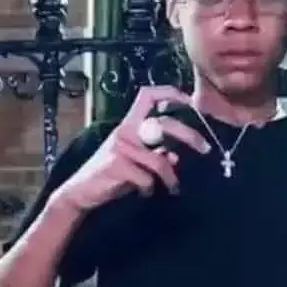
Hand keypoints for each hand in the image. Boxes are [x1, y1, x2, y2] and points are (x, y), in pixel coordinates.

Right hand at [53, 86, 210, 211]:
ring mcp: (120, 147)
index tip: (191, 103)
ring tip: (173, 188)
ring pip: (160, 160)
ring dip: (171, 178)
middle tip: (206, 148)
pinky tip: (144, 193)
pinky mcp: (117, 166)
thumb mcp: (134, 161)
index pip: (148, 95)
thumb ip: (153, 154)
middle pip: (164, 124)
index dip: (171, 93)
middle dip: (190, 135)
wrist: (80, 193)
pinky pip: (148, 178)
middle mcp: (125, 130)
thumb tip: (175, 156)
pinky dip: (150, 189)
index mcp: (129, 123)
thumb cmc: (110, 175)